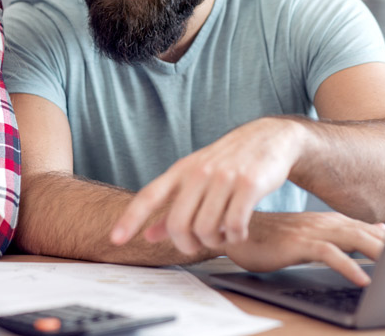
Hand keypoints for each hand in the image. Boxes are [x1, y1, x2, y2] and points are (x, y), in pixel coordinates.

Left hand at [110, 117, 304, 253]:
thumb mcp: (196, 178)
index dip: (130, 219)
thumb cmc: (229, 162)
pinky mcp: (248, 184)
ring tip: (223, 235)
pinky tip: (239, 232)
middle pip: (178, 224)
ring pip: (206, 228)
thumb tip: (148, 235)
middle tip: (197, 246)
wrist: (269, 138)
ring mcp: (223, 177)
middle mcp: (198, 172)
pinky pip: (234, 225)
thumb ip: (173, 208)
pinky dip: (235, 237)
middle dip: (186, 245)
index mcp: (181, 171)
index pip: (149, 196)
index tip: (115, 239)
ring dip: (215, 241)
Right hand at [224, 212, 384, 285]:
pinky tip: (362, 278)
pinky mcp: (298, 244)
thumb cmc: (269, 237)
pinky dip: (348, 265)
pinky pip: (329, 253)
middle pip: (365, 232)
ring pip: (352, 238)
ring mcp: (310, 231)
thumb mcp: (309, 233)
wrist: (233, 231)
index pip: (366, 228)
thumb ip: (342, 232)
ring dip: (377, 252)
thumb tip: (378, 231)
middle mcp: (322, 222)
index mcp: (327, 221)